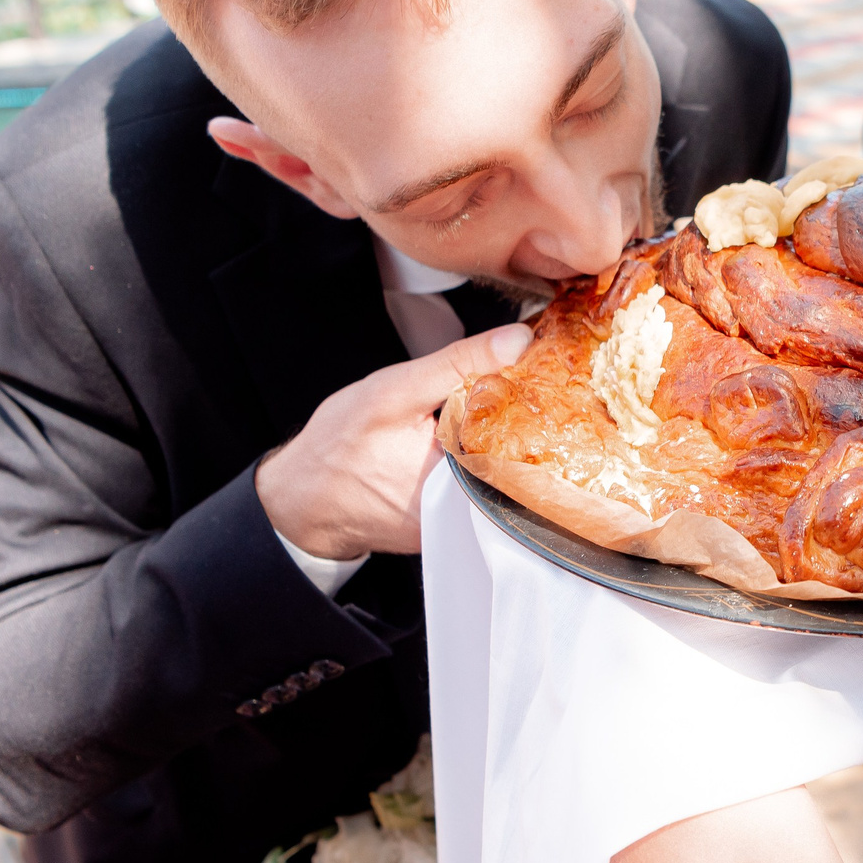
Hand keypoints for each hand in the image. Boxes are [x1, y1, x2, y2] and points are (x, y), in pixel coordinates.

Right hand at [256, 322, 532, 559]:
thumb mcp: (396, 391)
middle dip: (540, 426)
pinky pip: (488, 487)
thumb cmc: (339, 444)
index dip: (549, 409)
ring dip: (519, 442)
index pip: (531, 445)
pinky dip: (494, 458)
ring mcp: (464, 522)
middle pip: (526, 464)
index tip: (561, 375)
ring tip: (531, 405)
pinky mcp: (455, 522)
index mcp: (462, 481)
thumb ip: (458, 364)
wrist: (301, 499)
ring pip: (510, 476)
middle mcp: (470, 512)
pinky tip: (497, 432)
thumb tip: (520, 339)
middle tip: (555, 385)